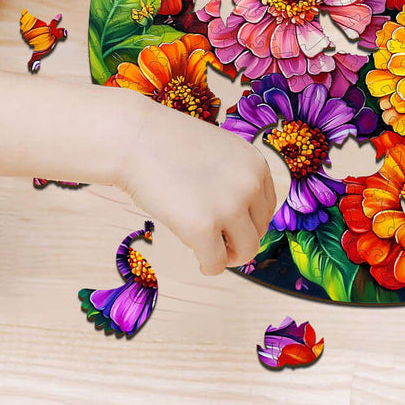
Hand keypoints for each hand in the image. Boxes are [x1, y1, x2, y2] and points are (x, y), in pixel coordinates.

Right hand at [118, 101, 276, 275]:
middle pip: (259, 230)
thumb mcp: (220, 153)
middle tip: (218, 242)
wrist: (138, 138)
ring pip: (246, 250)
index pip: (267, 208)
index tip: (232, 229)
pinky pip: (216, 263)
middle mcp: (250, 184)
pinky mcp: (203, 228)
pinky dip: (209, 266)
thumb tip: (243, 223)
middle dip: (239, 240)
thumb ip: (236, 180)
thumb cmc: (170, 145)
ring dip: (229, 256)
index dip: (249, 223)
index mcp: (256, 165)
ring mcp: (229, 206)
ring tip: (210, 253)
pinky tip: (199, 259)